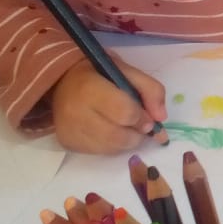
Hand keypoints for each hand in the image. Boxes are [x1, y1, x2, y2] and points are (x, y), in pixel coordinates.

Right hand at [50, 58, 167, 152]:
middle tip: (141, 126)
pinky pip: (100, 152)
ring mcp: (69, 131)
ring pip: (111, 148)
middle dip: (138, 134)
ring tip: (128, 128)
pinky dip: (114, 146)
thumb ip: (150, 89)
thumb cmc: (98, 74)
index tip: (148, 117)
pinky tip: (112, 132)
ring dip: (128, 142)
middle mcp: (75, 112)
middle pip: (118, 136)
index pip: (125, 113)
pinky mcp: (68, 144)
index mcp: (90, 88)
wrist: (61, 82)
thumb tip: (161, 117)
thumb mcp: (126, 70)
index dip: (143, 118)